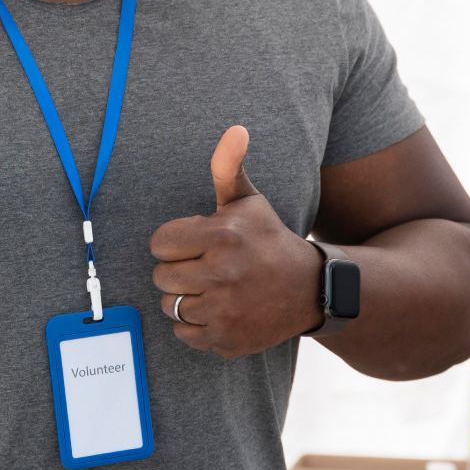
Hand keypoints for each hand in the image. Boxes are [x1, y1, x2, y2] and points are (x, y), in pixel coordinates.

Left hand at [150, 125, 322, 357]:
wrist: (310, 290)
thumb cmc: (268, 241)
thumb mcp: (249, 202)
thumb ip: (228, 168)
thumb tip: (235, 130)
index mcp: (221, 236)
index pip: (159, 243)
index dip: (175, 243)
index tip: (196, 244)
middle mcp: (222, 274)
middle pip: (161, 277)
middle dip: (179, 271)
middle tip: (206, 267)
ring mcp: (224, 310)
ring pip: (171, 307)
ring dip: (187, 299)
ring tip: (215, 289)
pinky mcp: (226, 339)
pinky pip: (183, 333)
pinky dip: (197, 326)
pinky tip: (220, 310)